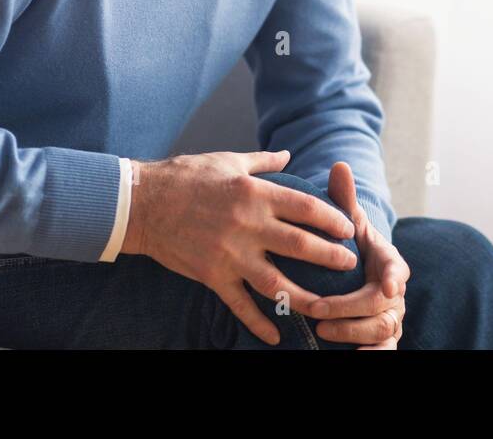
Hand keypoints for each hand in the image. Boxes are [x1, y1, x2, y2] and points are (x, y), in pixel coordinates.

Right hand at [121, 150, 356, 345]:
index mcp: (254, 193)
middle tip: (350, 266)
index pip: (306, 208)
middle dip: (329, 257)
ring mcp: (230, 253)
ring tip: (326, 305)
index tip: (349, 229)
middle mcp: (247, 224)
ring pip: (275, 281)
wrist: (142, 203)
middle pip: (300, 245)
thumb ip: (263, 162)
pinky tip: (275, 337)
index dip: (333, 219)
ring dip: (304, 296)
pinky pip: (239, 304)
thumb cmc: (187, 176)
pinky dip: (258, 323)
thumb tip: (288, 156)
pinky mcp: (212, 275)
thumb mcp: (228, 160)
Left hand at [310, 162, 410, 348]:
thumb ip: (344, 200)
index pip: (398, 270)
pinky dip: (370, 356)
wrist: (357, 280)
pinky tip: (351, 357)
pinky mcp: (383, 341)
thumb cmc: (351, 251)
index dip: (395, 278)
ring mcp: (391, 318)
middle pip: (382, 305)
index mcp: (390, 263)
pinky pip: (383, 353)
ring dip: (351, 332)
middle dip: (349, 309)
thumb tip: (339, 165)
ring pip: (381, 330)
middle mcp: (395, 293)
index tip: (387, 285)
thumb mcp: (348, 227)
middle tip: (317, 309)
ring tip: (321, 331)